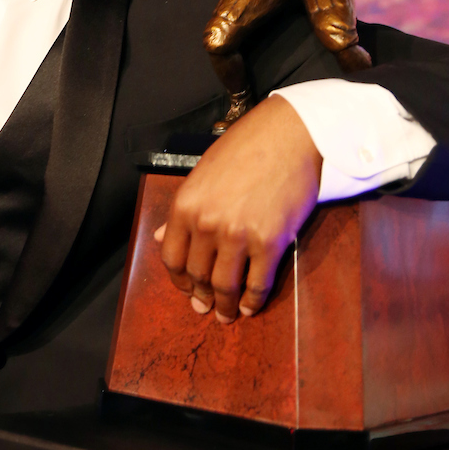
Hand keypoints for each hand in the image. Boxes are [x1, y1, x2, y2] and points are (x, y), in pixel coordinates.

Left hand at [154, 96, 321, 322]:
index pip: (172, 257)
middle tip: (205, 308)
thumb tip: (160, 236)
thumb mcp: (202, 175)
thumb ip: (183, 210)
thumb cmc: (245, 149)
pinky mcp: (270, 242)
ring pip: (225, 285)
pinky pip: (258, 282)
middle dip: (201, 297)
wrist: (288, 134)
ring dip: (225, 306)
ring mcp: (238, 234)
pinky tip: (252, 307)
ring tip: (227, 314)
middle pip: (198, 275)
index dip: (179, 280)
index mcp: (186, 206)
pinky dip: (254, 301)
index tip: (186, 289)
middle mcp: (207, 223)